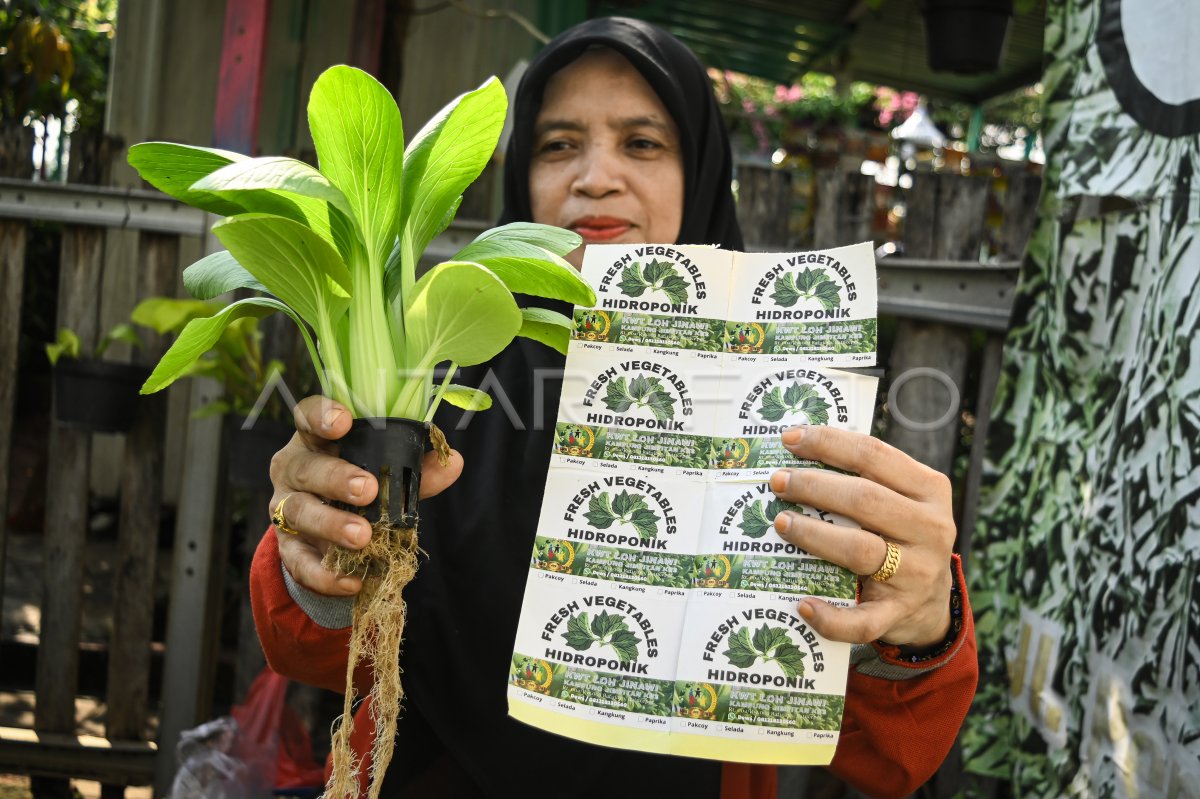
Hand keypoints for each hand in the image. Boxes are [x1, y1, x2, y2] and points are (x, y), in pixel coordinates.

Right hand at [268, 396, 463, 596]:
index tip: (342, 422)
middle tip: (367, 490)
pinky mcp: (288, 546)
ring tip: (362, 537)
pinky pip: (299, 563)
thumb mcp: (387, 471)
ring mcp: (285, 507)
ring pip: (300, 512)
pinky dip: (325, 575)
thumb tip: (453, 461)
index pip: (308, 416)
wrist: (328, 531)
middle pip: (307, 468)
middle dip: (337, 478)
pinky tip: (352, 581)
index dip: (321, 415)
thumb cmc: (360, 483)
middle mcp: (294, 469)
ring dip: (332, 525)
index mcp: (316, 439)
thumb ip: (418, 468)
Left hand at [769, 425, 954, 647]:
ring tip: (781, 523)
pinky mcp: (900, 613)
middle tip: (779, 482)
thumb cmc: (901, 538)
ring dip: (814, 535)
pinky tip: (803, 605)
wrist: (931, 606)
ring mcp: (918, 573)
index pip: (874, 455)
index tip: (790, 438)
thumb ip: (867, 478)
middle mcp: (930, 529)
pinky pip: (863, 620)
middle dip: (814, 486)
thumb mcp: (901, 501)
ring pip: (860, 550)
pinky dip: (832, 616)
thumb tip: (799, 448)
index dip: (829, 443)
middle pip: (865, 499)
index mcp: (929, 489)